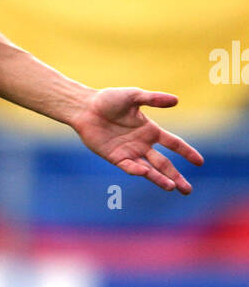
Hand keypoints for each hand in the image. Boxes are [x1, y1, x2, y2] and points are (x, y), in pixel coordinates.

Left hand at [71, 88, 203, 193]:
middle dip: (176, 176)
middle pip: (164, 164)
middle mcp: (142, 144)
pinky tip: (146, 173)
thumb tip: (176, 100)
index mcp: (150, 130)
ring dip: (160, 179)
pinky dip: (137, 170)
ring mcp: (129, 152)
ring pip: (149, 169)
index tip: (200, 162)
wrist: (85, 108)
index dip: (187, 152)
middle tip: (187, 190)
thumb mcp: (134, 96)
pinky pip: (129, 166)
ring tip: (172, 188)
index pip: (174, 144)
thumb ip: (153, 99)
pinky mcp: (115, 157)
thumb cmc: (108, 99)